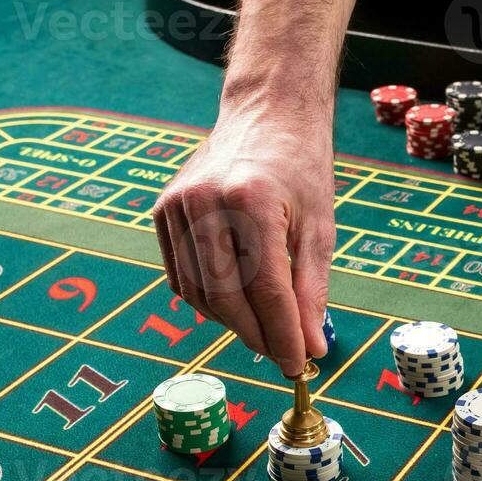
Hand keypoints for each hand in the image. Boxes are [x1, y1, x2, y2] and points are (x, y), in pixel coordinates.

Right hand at [152, 100, 335, 376]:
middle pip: (227, 296)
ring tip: (265, 331)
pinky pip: (181, 275)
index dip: (283, 335)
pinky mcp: (162, 210)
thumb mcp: (319, 227)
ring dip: (233, 323)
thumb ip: (311, 291)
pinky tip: (236, 305)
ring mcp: (177, 204)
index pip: (266, 288)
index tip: (299, 364)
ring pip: (200, 292)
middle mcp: (206, 201)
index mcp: (251, 200)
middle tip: (283, 356)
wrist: (267, 116)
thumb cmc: (301, 170)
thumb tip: (310, 348)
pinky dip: (209, 301)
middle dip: (257, 336)